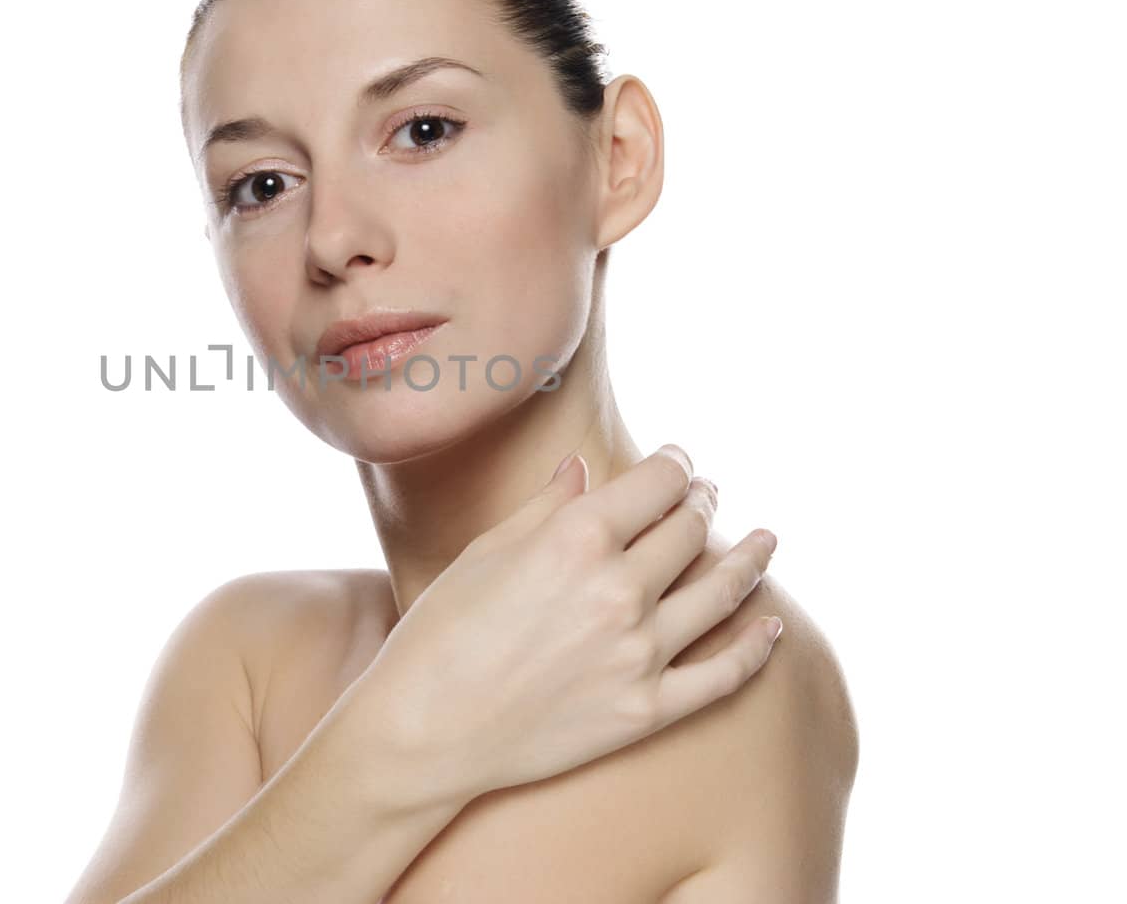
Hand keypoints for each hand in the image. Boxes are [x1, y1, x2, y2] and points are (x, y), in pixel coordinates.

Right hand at [358, 444, 780, 806]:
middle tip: (708, 495)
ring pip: (720, 591)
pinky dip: (757, 647)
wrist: (424, 733)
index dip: (676, 465)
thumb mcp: (484, 553)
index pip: (657, 482)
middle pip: (690, 530)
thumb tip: (583, 468)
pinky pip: (725, 675)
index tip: (679, 461)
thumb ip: (545, 507)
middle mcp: (617, 589)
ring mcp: (639, 653)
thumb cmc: (439, 634)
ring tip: (765, 541)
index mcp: (575, 538)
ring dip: (749, 559)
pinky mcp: (646, 710)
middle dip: (702, 503)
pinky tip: (772, 626)